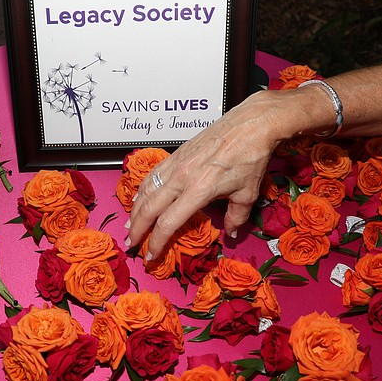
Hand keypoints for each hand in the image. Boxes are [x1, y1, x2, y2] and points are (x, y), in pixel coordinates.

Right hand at [127, 89, 285, 258]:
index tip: (151, 255)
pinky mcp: (176, 154)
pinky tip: (138, 198)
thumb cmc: (251, 158)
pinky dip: (142, 190)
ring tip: (130, 225)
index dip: (156, 242)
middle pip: (149, 208)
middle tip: (130, 244)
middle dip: (137, 229)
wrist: (250, 124)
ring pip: (146, 191)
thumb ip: (237, 217)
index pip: (168, 223)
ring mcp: (176, 164)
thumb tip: (231, 234)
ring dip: (135, 210)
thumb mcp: (248, 194)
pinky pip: (152, 176)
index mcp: (199, 190)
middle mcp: (182, 177)